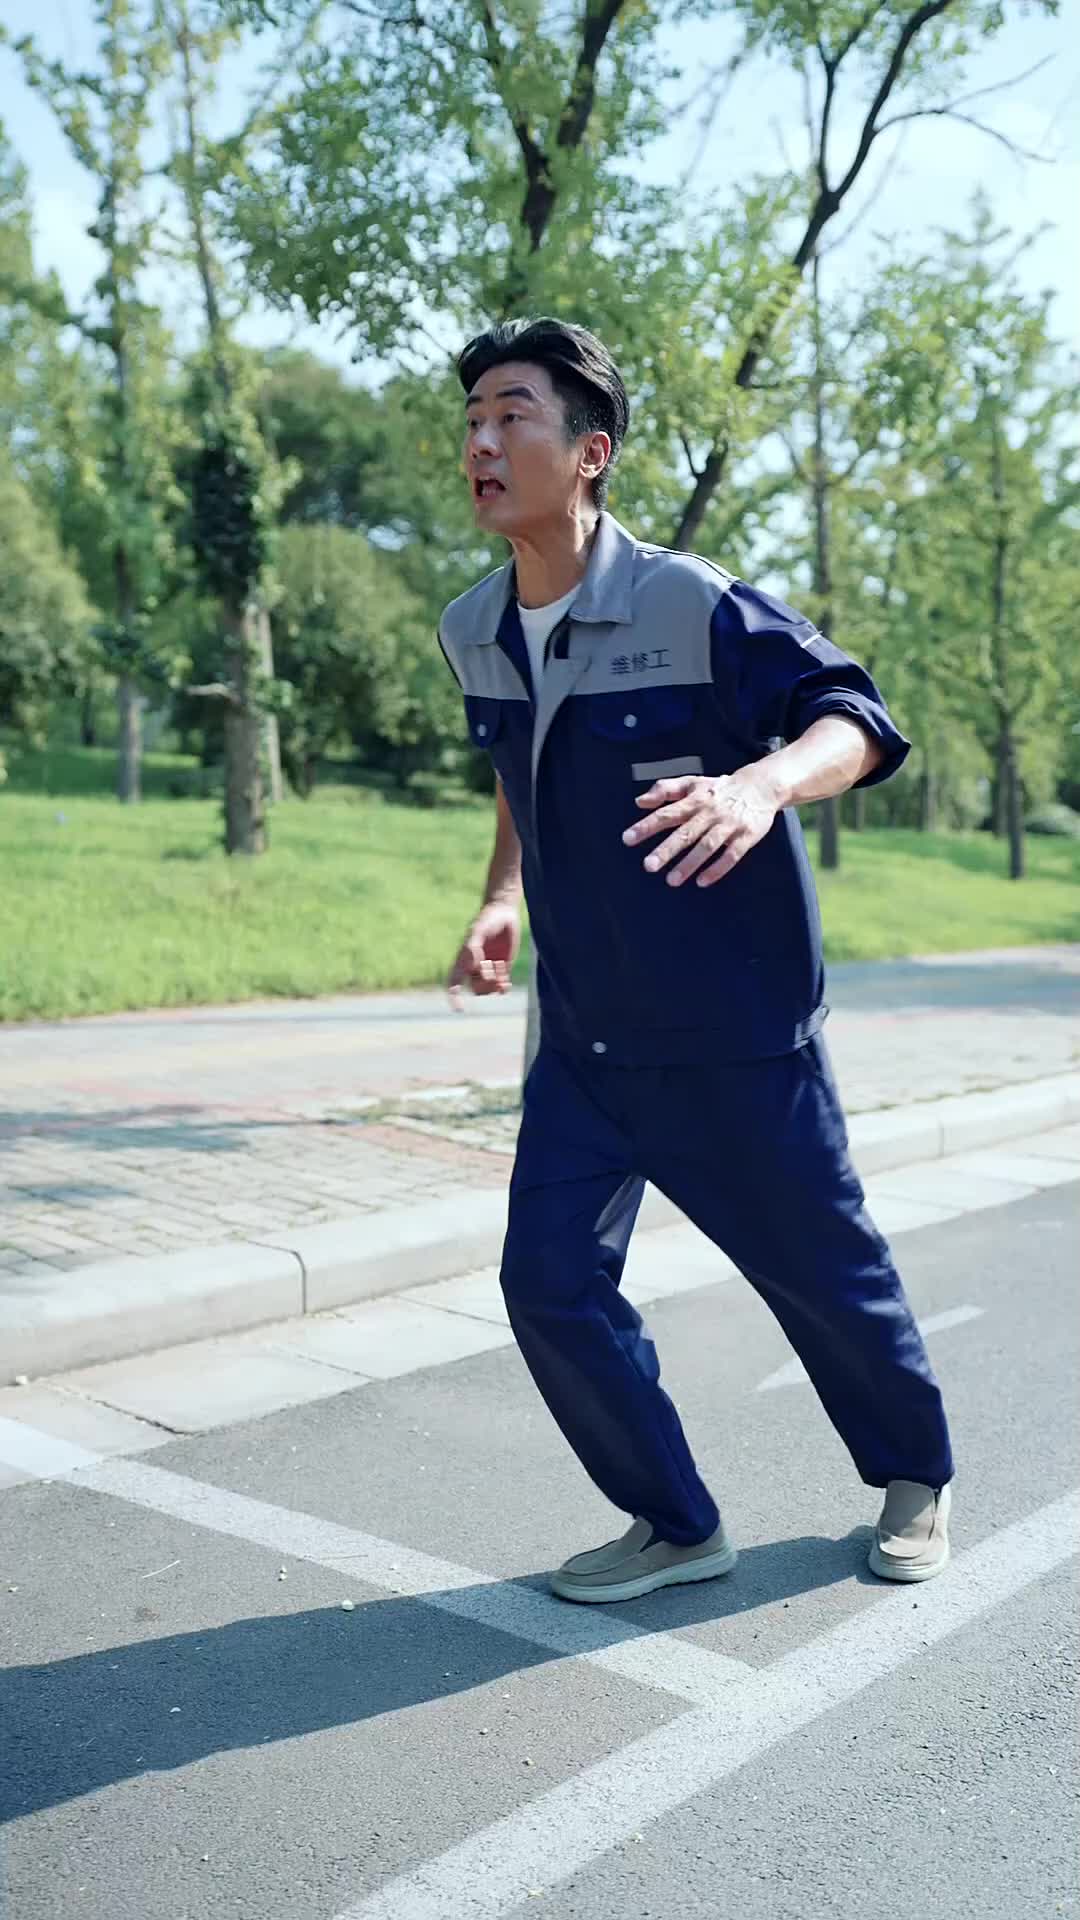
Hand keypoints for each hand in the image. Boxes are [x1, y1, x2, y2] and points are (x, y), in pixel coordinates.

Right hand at [447, 901, 521, 1003]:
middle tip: (492, 969)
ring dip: (494, 986)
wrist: (504, 913)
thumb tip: (472, 965)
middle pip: (476, 988)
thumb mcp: (478, 930)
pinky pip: (500, 986)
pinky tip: (506, 984)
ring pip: (488, 989)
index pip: (454, 983)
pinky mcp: (503, 967)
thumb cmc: (487, 919)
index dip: (454, 997)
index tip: (459, 1009)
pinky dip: (502, 988)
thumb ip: (473, 947)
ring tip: (501, 970)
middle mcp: (475, 967)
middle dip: (484, 984)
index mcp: (464, 960)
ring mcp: (489, 968)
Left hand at [622, 768, 779, 887]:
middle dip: (667, 850)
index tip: (628, 838)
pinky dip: (717, 869)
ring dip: (690, 863)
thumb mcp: (692, 783)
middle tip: (649, 865)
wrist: (760, 787)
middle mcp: (710, 812)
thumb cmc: (719, 788)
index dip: (647, 826)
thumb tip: (640, 801)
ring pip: (707, 846)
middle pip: (686, 832)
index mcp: (694, 800)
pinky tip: (702, 882)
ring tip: (672, 880)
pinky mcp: (747, 836)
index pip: (667, 813)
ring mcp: (729, 825)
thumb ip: (665, 789)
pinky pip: (732, 855)